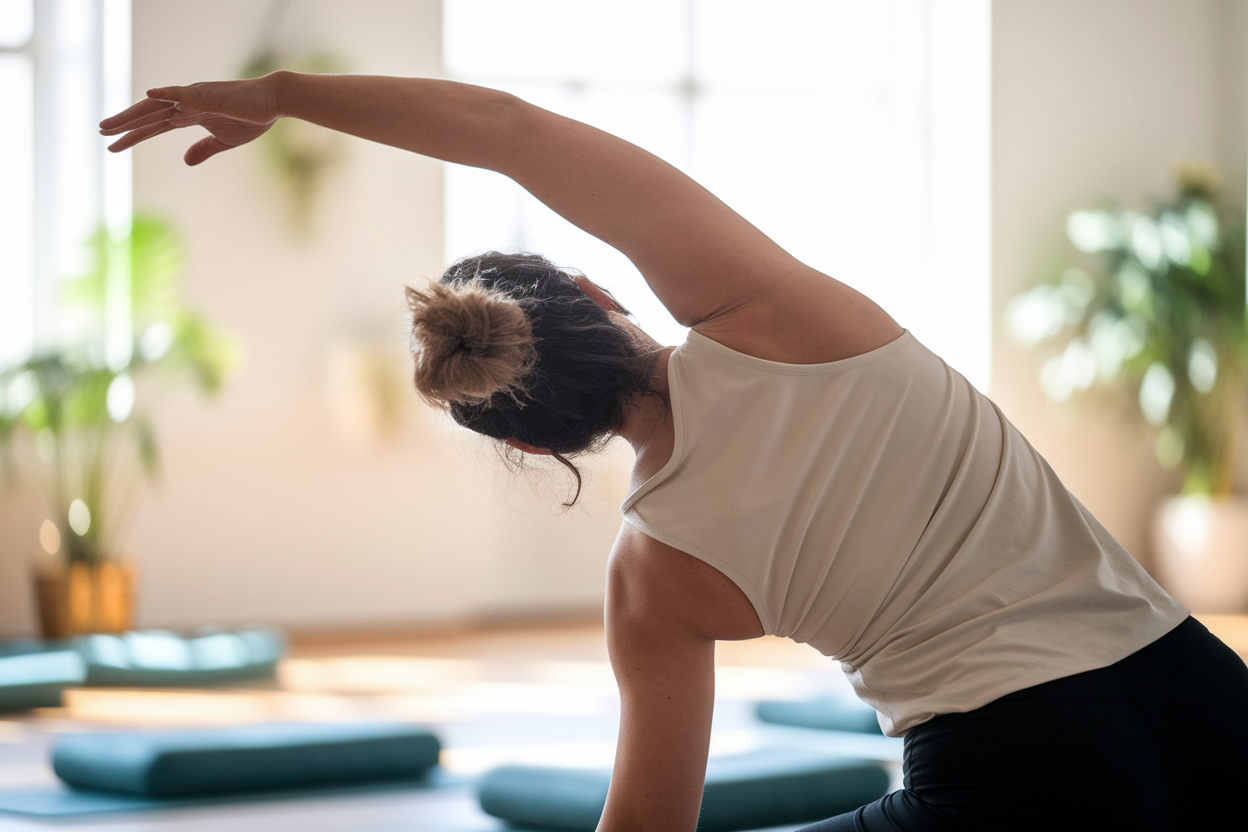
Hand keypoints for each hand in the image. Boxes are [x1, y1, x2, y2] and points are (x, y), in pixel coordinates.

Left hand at [99, 75, 283, 164]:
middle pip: (148, 116)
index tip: (113, 147)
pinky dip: (166, 92)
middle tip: (100, 132)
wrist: (273, 102)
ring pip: (157, 106)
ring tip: (110, 124)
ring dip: (132, 114)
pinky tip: (149, 94)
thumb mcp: (224, 141)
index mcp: (189, 116)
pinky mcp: (208, 95)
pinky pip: (184, 93)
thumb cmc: (252, 119)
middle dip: (124, 124)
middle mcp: (185, 104)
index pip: (154, 127)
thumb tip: (184, 161)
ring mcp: (195, 98)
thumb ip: (203, 150)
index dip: (133, 136)